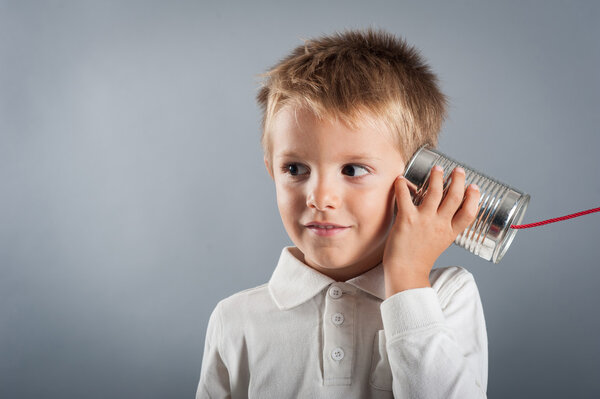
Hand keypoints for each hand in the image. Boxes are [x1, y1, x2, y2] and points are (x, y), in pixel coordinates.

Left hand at [382, 165, 480, 297]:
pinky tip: (401, 178)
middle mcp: (440, 225)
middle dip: (458, 180)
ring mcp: (424, 221)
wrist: (405, 272)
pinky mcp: (407, 219)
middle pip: (454, 197)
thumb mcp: (440, 243)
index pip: (469, 213)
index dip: (474, 198)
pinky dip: (402, 185)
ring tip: (437, 168)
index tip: (475, 187)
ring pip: (434, 192)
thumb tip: (442, 212)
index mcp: (450, 233)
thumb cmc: (420, 258)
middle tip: (458, 170)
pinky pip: (405, 196)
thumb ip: (443, 228)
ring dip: (437, 177)